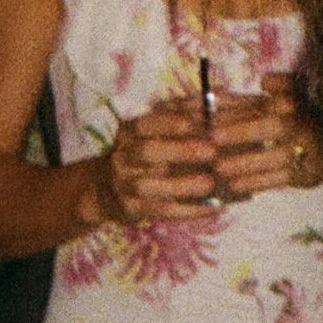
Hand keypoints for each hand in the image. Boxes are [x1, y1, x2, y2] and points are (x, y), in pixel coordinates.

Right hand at [91, 100, 218, 227]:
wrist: (108, 188)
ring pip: (150, 185)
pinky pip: (162, 210)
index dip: (170, 123)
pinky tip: (214, 208)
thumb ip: (177, 122)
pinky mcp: (131, 208)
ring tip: (211, 183)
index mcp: (129, 132)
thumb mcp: (152, 134)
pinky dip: (190, 210)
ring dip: (183, 185)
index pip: (145, 124)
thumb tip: (212, 112)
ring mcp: (124, 184)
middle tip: (212, 152)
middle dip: (181, 151)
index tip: (196, 123)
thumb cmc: (144, 155)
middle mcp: (122, 157)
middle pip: (147, 152)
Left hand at [208, 74, 322, 202]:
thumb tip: (226, 90)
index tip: (210, 114)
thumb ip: (248, 99)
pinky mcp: (307, 173)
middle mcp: (303, 123)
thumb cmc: (293, 122)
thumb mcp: (273, 104)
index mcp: (290, 103)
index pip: (263, 102)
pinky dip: (258, 181)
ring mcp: (307, 149)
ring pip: (279, 155)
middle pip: (275, 125)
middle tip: (213, 137)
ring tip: (219, 167)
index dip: (235, 108)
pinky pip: (282, 178)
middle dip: (243, 130)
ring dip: (248, 161)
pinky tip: (234, 185)